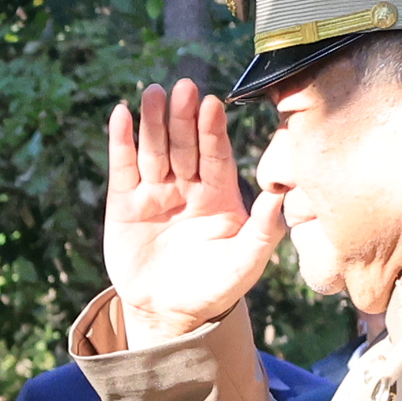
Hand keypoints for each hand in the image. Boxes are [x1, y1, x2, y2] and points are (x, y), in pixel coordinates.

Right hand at [106, 80, 290, 341]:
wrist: (168, 313)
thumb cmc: (214, 288)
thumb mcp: (245, 263)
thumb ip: (264, 231)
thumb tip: (281, 195)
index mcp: (219, 195)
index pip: (217, 156)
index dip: (213, 131)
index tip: (212, 105)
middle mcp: (188, 186)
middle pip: (184, 145)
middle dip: (182, 117)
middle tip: (183, 88)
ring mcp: (155, 192)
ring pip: (154, 150)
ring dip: (152, 121)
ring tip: (152, 93)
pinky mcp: (124, 203)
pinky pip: (123, 167)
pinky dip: (120, 141)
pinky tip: (121, 115)